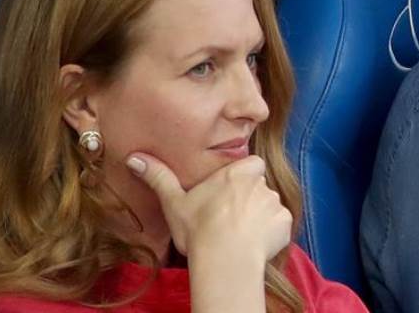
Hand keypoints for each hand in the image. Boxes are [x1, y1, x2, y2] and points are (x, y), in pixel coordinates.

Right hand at [126, 153, 292, 264]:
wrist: (225, 259)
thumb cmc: (199, 229)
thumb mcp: (174, 202)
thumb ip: (159, 177)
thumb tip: (134, 158)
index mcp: (239, 173)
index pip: (252, 164)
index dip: (244, 176)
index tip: (230, 190)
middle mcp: (262, 184)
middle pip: (260, 186)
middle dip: (250, 198)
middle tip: (230, 217)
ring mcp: (275, 203)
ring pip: (270, 206)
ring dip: (260, 216)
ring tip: (240, 234)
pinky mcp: (284, 224)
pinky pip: (279, 225)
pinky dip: (271, 233)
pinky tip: (253, 244)